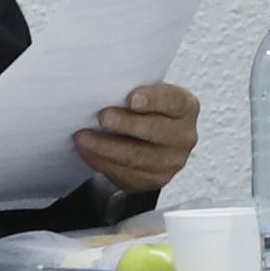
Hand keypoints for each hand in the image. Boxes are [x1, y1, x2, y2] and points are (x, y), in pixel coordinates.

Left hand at [74, 83, 198, 197]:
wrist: (146, 139)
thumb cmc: (144, 111)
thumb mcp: (144, 94)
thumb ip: (131, 91)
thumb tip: (104, 91)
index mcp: (185, 107)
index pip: (172, 101)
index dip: (152, 100)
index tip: (131, 99)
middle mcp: (184, 135)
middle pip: (155, 130)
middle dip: (126, 124)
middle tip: (103, 117)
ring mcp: (172, 161)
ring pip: (137, 156)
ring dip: (106, 147)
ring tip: (84, 138)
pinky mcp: (155, 179)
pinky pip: (127, 173)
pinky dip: (102, 162)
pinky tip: (88, 152)